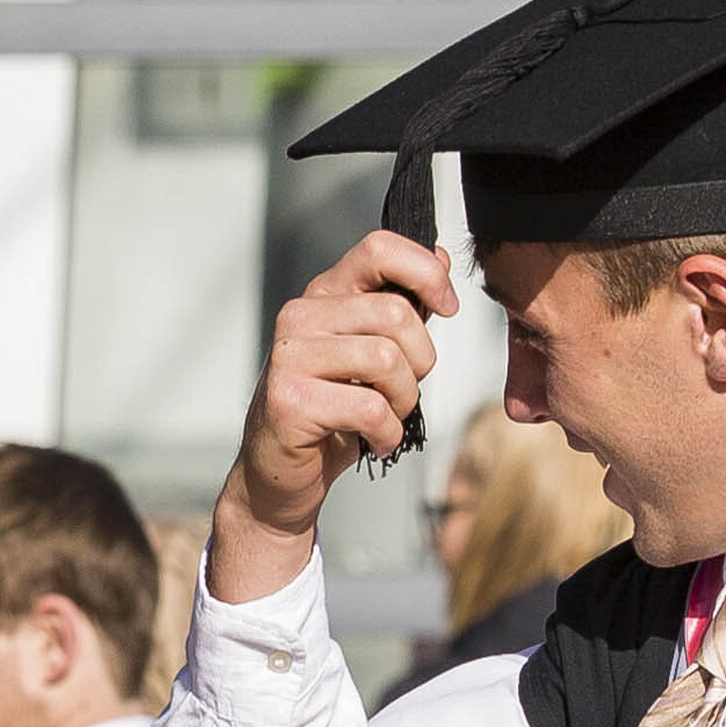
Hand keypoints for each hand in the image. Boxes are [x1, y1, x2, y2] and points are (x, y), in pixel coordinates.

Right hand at [211, 225, 456, 599]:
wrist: (278, 478)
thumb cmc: (330, 414)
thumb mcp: (370, 353)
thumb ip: (401, 307)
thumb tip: (442, 259)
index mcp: (323, 294)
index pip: (378, 249)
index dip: (425, 271)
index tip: (447, 306)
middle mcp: (301, 317)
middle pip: (395, 313)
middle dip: (421, 360)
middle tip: (405, 391)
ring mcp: (291, 358)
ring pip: (387, 361)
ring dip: (405, 400)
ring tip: (390, 417)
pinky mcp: (290, 402)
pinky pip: (371, 409)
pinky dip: (388, 433)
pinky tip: (377, 442)